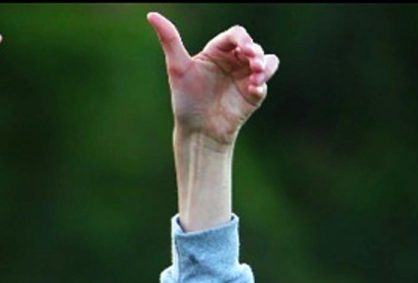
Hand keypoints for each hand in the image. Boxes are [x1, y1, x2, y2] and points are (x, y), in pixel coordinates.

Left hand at [147, 12, 278, 145]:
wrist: (197, 132)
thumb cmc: (186, 101)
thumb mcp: (177, 68)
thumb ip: (170, 40)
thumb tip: (151, 15)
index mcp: (218, 51)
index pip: (235, 35)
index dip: (242, 38)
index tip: (243, 48)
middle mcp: (233, 61)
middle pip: (253, 46)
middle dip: (255, 51)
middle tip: (252, 60)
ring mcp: (245, 77)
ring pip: (265, 61)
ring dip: (264, 64)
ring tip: (256, 73)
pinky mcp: (253, 95)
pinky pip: (264, 83)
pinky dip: (263, 83)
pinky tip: (254, 87)